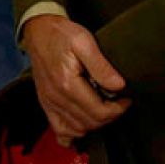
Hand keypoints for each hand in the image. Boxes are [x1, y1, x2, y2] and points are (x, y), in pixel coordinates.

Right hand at [23, 15, 130, 144]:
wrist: (38, 30)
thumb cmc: (62, 34)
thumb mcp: (84, 41)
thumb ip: (101, 65)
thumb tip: (119, 86)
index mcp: (67, 83)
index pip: (99, 112)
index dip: (118, 109)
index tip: (125, 98)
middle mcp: (56, 97)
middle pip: (90, 123)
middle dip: (109, 116)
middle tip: (117, 101)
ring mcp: (49, 102)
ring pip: (77, 129)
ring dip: (94, 123)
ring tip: (102, 107)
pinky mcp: (45, 103)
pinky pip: (59, 130)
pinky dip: (73, 133)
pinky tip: (83, 124)